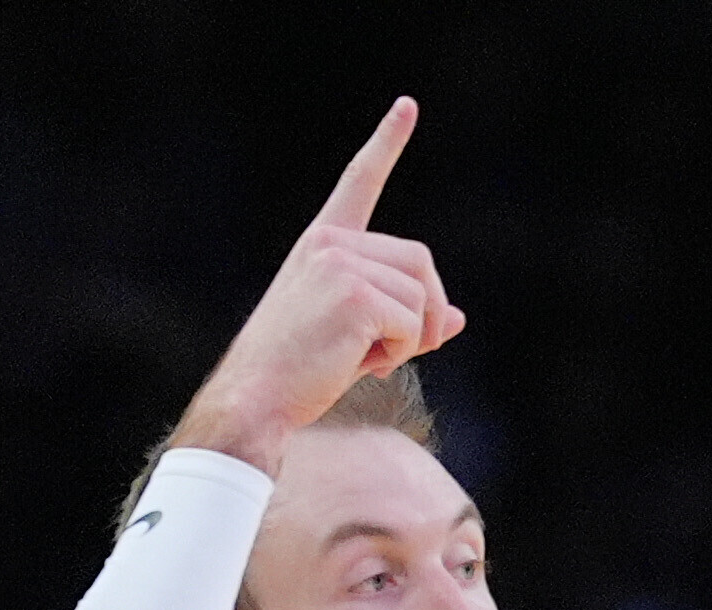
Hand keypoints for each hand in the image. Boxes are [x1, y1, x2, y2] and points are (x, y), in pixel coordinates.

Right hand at [167, 99, 466, 466]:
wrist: (255, 400)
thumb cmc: (297, 376)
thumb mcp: (355, 336)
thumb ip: (403, 318)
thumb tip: (455, 318)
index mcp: (322, 244)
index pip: (359, 182)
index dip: (387, 144)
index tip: (407, 107)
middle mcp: (331, 244)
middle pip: (420, 262)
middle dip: (427, 312)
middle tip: (402, 352)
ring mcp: (341, 265)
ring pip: (422, 295)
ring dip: (413, 338)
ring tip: (370, 362)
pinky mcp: (354, 295)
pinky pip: (413, 322)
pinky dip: (401, 353)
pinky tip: (364, 367)